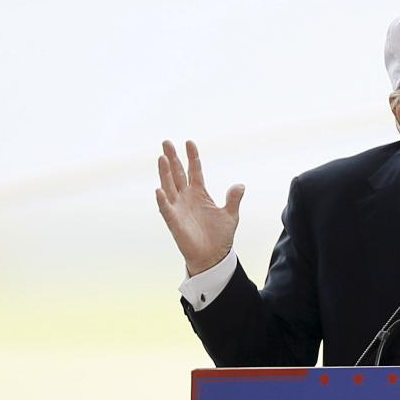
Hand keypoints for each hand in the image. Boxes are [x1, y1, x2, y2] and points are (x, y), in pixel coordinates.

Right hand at [155, 140, 244, 275]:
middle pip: (177, 174)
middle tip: (167, 142)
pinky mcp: (174, 222)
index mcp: (200, 194)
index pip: (195, 171)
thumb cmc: (220, 237)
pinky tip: (159, 190)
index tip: (189, 142)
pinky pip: (167, 209)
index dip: (192, 157)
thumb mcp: (230, 216)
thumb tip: (240, 185)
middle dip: (173, 159)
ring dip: (165, 173)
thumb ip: (233, 200)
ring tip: (162, 158)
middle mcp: (186, 198)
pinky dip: (163, 200)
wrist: (213, 257)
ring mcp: (179, 208)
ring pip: (169, 186)